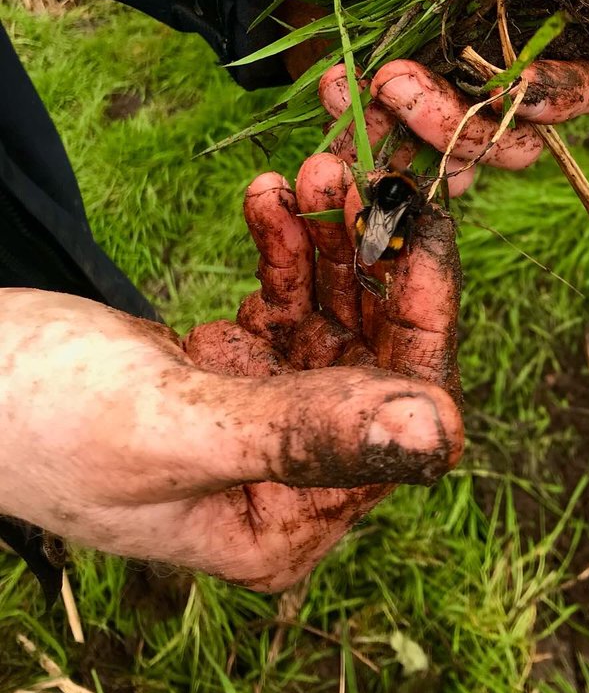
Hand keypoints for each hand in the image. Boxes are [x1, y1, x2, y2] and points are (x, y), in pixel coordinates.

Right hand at [0, 155, 461, 592]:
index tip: (421, 225)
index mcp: (284, 523)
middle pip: (373, 354)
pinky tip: (268, 194)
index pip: (394, 419)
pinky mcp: (235, 369)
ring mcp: (263, 417)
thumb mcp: (174, 426)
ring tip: (310, 169)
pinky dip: (283, 243)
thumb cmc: (34, 422)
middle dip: (370, 260)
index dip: (421, 319)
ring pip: (333, 313)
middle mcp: (288, 479)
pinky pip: (286, 298)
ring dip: (328, 238)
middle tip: (360, 175)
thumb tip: (443, 435)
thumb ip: (303, 435)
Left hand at [286, 0, 588, 190]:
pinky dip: (368, 149)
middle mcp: (503, 79)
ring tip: (354, 81)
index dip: (562, 96)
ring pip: (464, 165)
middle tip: (393, 79)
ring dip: (412, 138)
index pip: (586, 82)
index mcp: (533, 22)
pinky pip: (399, 172)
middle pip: (522, 142)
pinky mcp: (397, 137)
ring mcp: (451, 114)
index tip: (507, 87)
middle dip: (461, 124)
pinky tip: (332, 90)